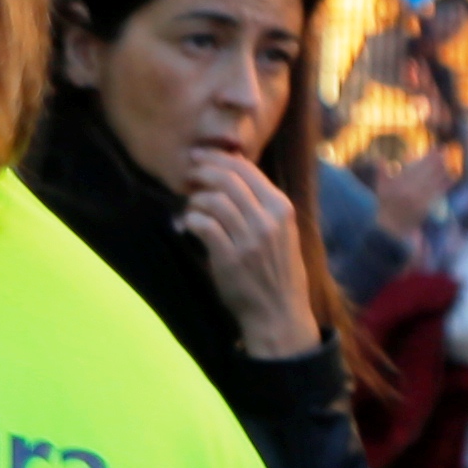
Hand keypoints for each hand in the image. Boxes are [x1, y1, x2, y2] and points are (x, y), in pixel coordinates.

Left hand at [179, 148, 318, 358]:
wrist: (278, 311)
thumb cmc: (276, 270)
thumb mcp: (281, 231)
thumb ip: (262, 206)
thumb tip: (233, 176)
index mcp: (282, 208)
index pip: (247, 171)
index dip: (219, 159)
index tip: (200, 157)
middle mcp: (268, 220)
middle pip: (228, 180)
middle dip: (203, 171)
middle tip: (187, 172)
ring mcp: (249, 239)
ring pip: (214, 201)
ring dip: (194, 200)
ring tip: (189, 206)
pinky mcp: (230, 258)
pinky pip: (203, 226)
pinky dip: (189, 220)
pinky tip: (185, 226)